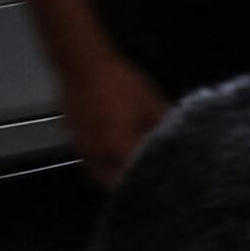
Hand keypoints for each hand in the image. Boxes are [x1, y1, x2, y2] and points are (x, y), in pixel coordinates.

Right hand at [55, 46, 172, 183]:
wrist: (83, 65)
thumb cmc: (120, 83)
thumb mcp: (152, 103)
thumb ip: (163, 128)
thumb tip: (175, 143)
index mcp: (117, 146)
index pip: (137, 175)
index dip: (152, 179)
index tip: (166, 181)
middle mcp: (97, 155)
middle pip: (115, 185)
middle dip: (132, 185)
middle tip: (150, 180)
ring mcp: (82, 150)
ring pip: (100, 178)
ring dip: (116, 178)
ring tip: (134, 172)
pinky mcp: (74, 143)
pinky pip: (91, 165)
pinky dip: (103, 167)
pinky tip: (116, 159)